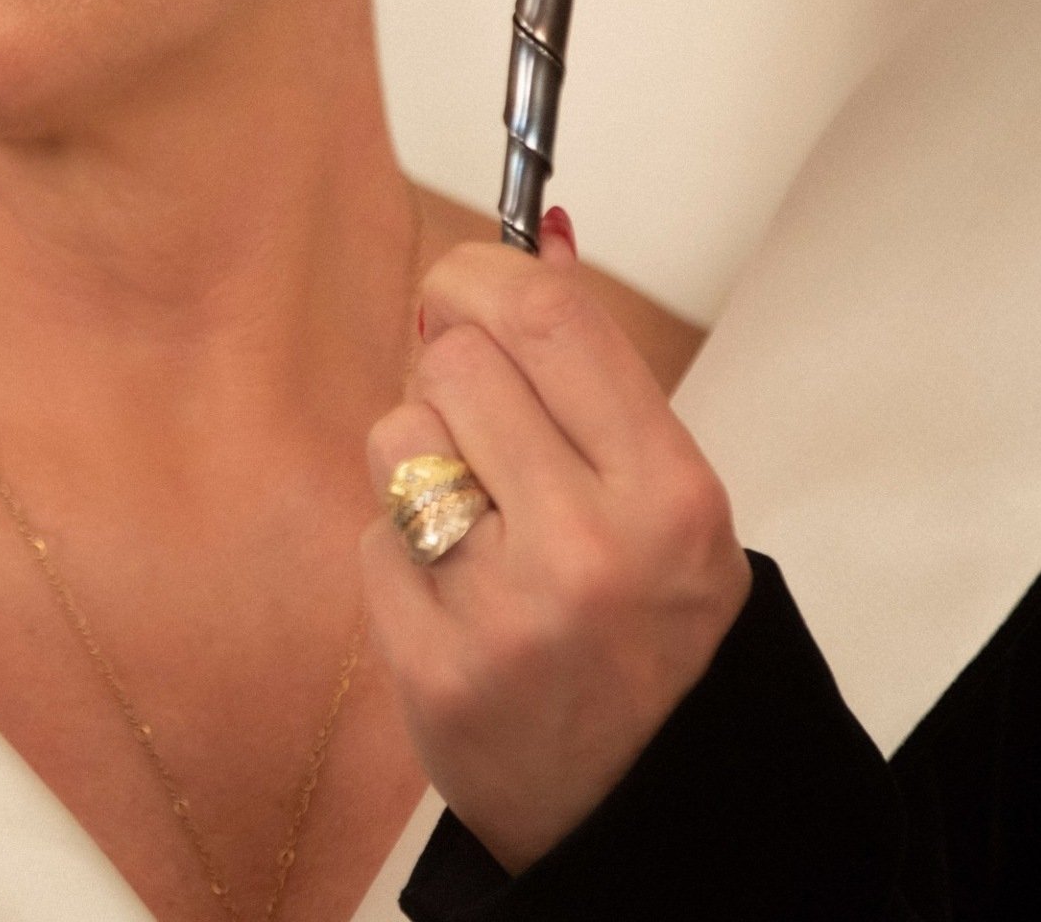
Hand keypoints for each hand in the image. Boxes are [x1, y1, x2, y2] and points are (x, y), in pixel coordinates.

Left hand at [362, 211, 749, 871]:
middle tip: (480, 420)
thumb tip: (541, 235)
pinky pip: (370, 538)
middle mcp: (589, 550)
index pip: (548, 321)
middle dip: (452, 372)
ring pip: (396, 440)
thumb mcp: (670, 500)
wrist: (639, 807)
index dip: (485, 278)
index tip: (465, 288)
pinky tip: (457, 598)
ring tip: (478, 524)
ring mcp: (503, 615)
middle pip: (454, 365)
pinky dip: (400, 554)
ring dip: (420, 463)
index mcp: (668, 495)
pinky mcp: (430, 670)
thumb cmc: (653, 633)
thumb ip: (599, 373)